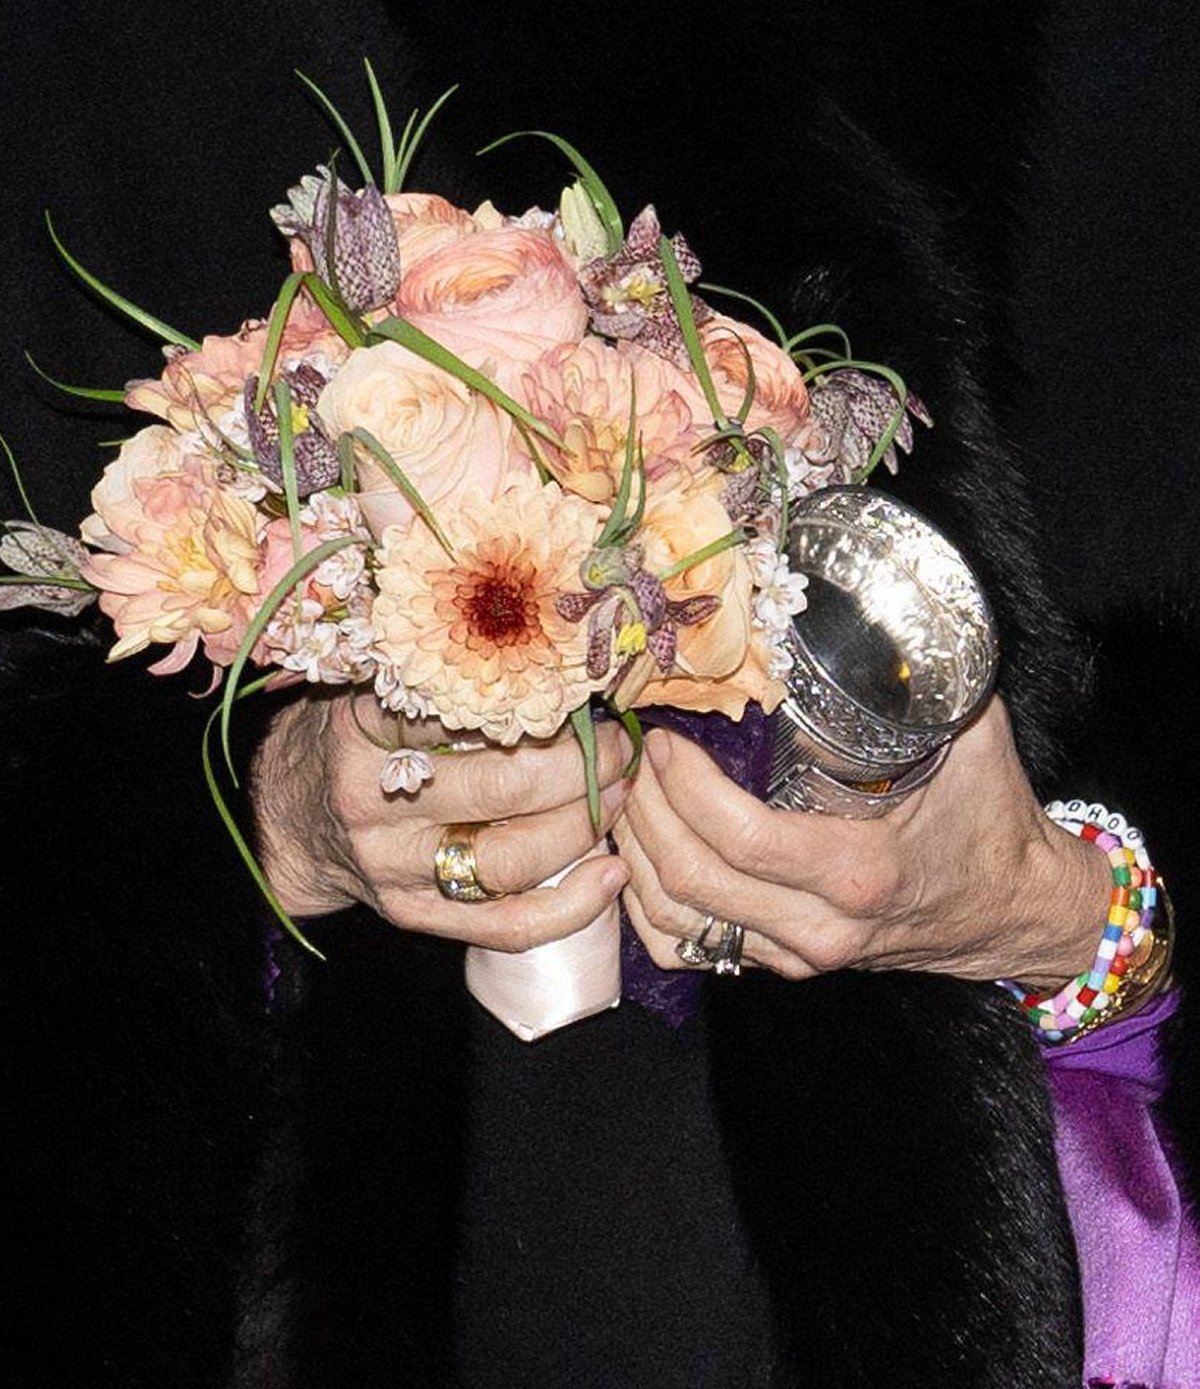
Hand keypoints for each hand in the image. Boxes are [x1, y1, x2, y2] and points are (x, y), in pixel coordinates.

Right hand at [252, 691, 630, 950]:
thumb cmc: (354, 734)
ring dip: (586, 826)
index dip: (544, 703)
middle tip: (621, 745)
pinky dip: (570, 907)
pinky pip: (505, 925)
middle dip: (585, 767)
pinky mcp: (415, 915)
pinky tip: (611, 875)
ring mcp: (394, 866)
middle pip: (506, 787)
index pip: (468, 712)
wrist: (293, 817)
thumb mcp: (374, 681)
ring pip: (514, 859)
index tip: (588, 691)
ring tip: (620, 794)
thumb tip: (549, 644)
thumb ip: (441, 669)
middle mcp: (375, 800)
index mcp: (365, 728)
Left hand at [614, 697, 1109, 985]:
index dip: (684, 785)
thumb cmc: (991, 818)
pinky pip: (689, 948)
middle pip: (689, 879)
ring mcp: (799, 956)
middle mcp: (822, 926)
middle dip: (645, 809)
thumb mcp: (969, 737)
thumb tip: (862, 600)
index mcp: (859, 870)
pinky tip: (638, 856)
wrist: (1016, 910)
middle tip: (635, 754)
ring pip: (676, 918)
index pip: (739, 837)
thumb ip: (916, 674)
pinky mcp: (786, 966)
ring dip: (635, 853)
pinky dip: (647, 904)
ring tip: (628, 793)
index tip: (666, 737)